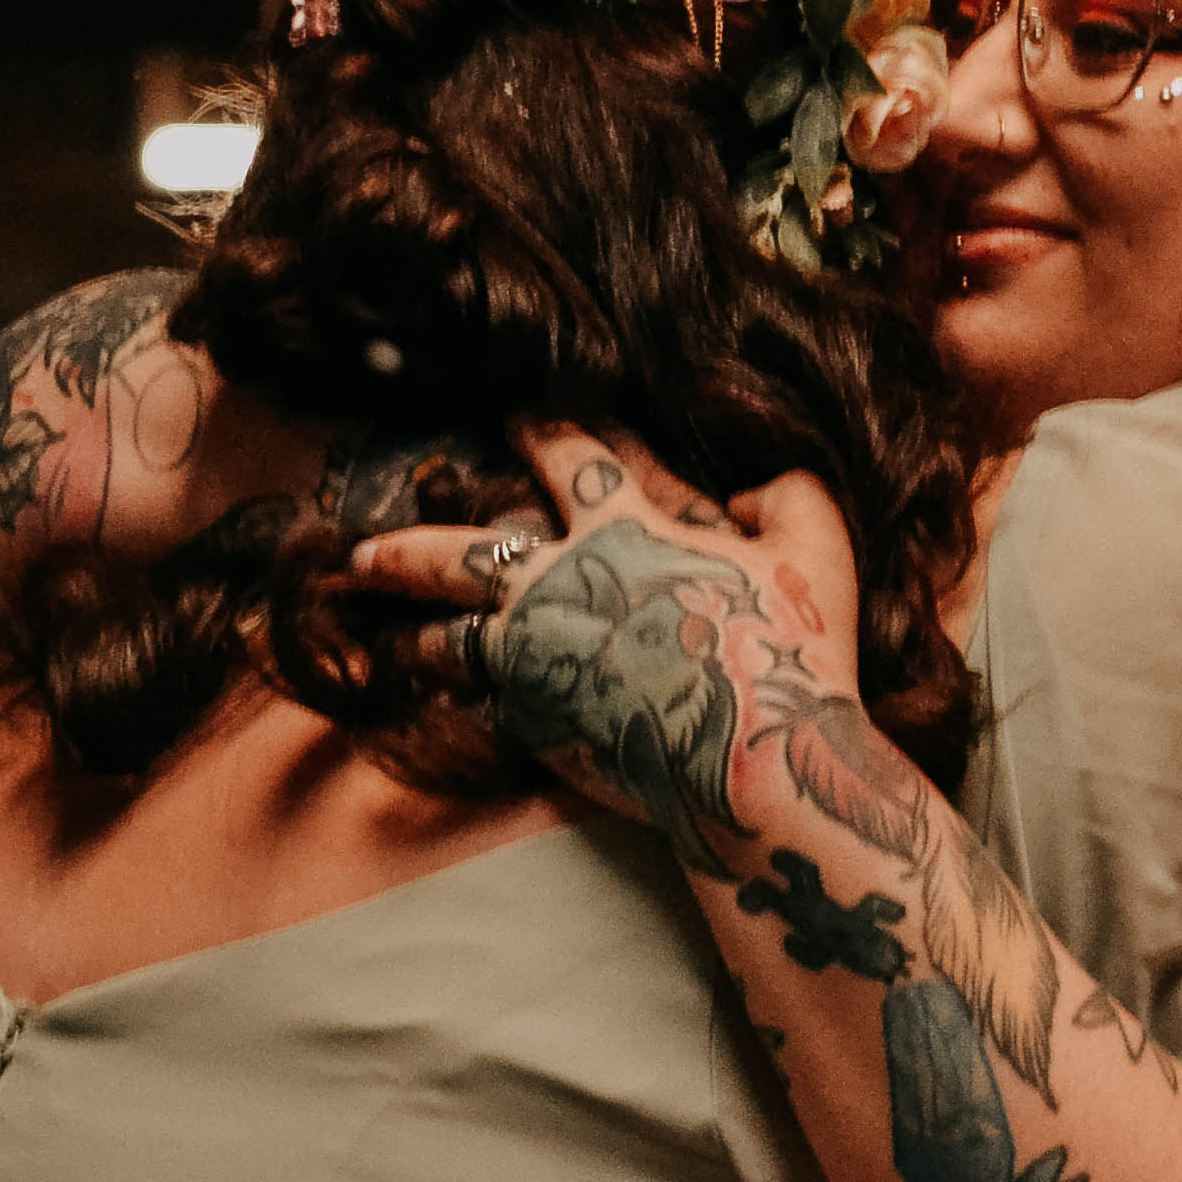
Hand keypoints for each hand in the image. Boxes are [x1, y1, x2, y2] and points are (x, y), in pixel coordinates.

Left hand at [348, 423, 863, 861]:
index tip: (514, 414)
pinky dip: (456, 698)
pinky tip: (435, 701)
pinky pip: (477, 705)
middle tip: (360, 551)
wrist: (757, 766)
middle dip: (405, 547)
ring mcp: (537, 662)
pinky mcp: (534, 727)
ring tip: (388, 640)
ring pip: (450, 637)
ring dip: (416, 630)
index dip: (540, 427)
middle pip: (458, 553)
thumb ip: (790, 493)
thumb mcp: (820, 549)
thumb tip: (748, 485)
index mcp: (623, 533)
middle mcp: (560, 588)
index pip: (567, 458)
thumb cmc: (794, 655)